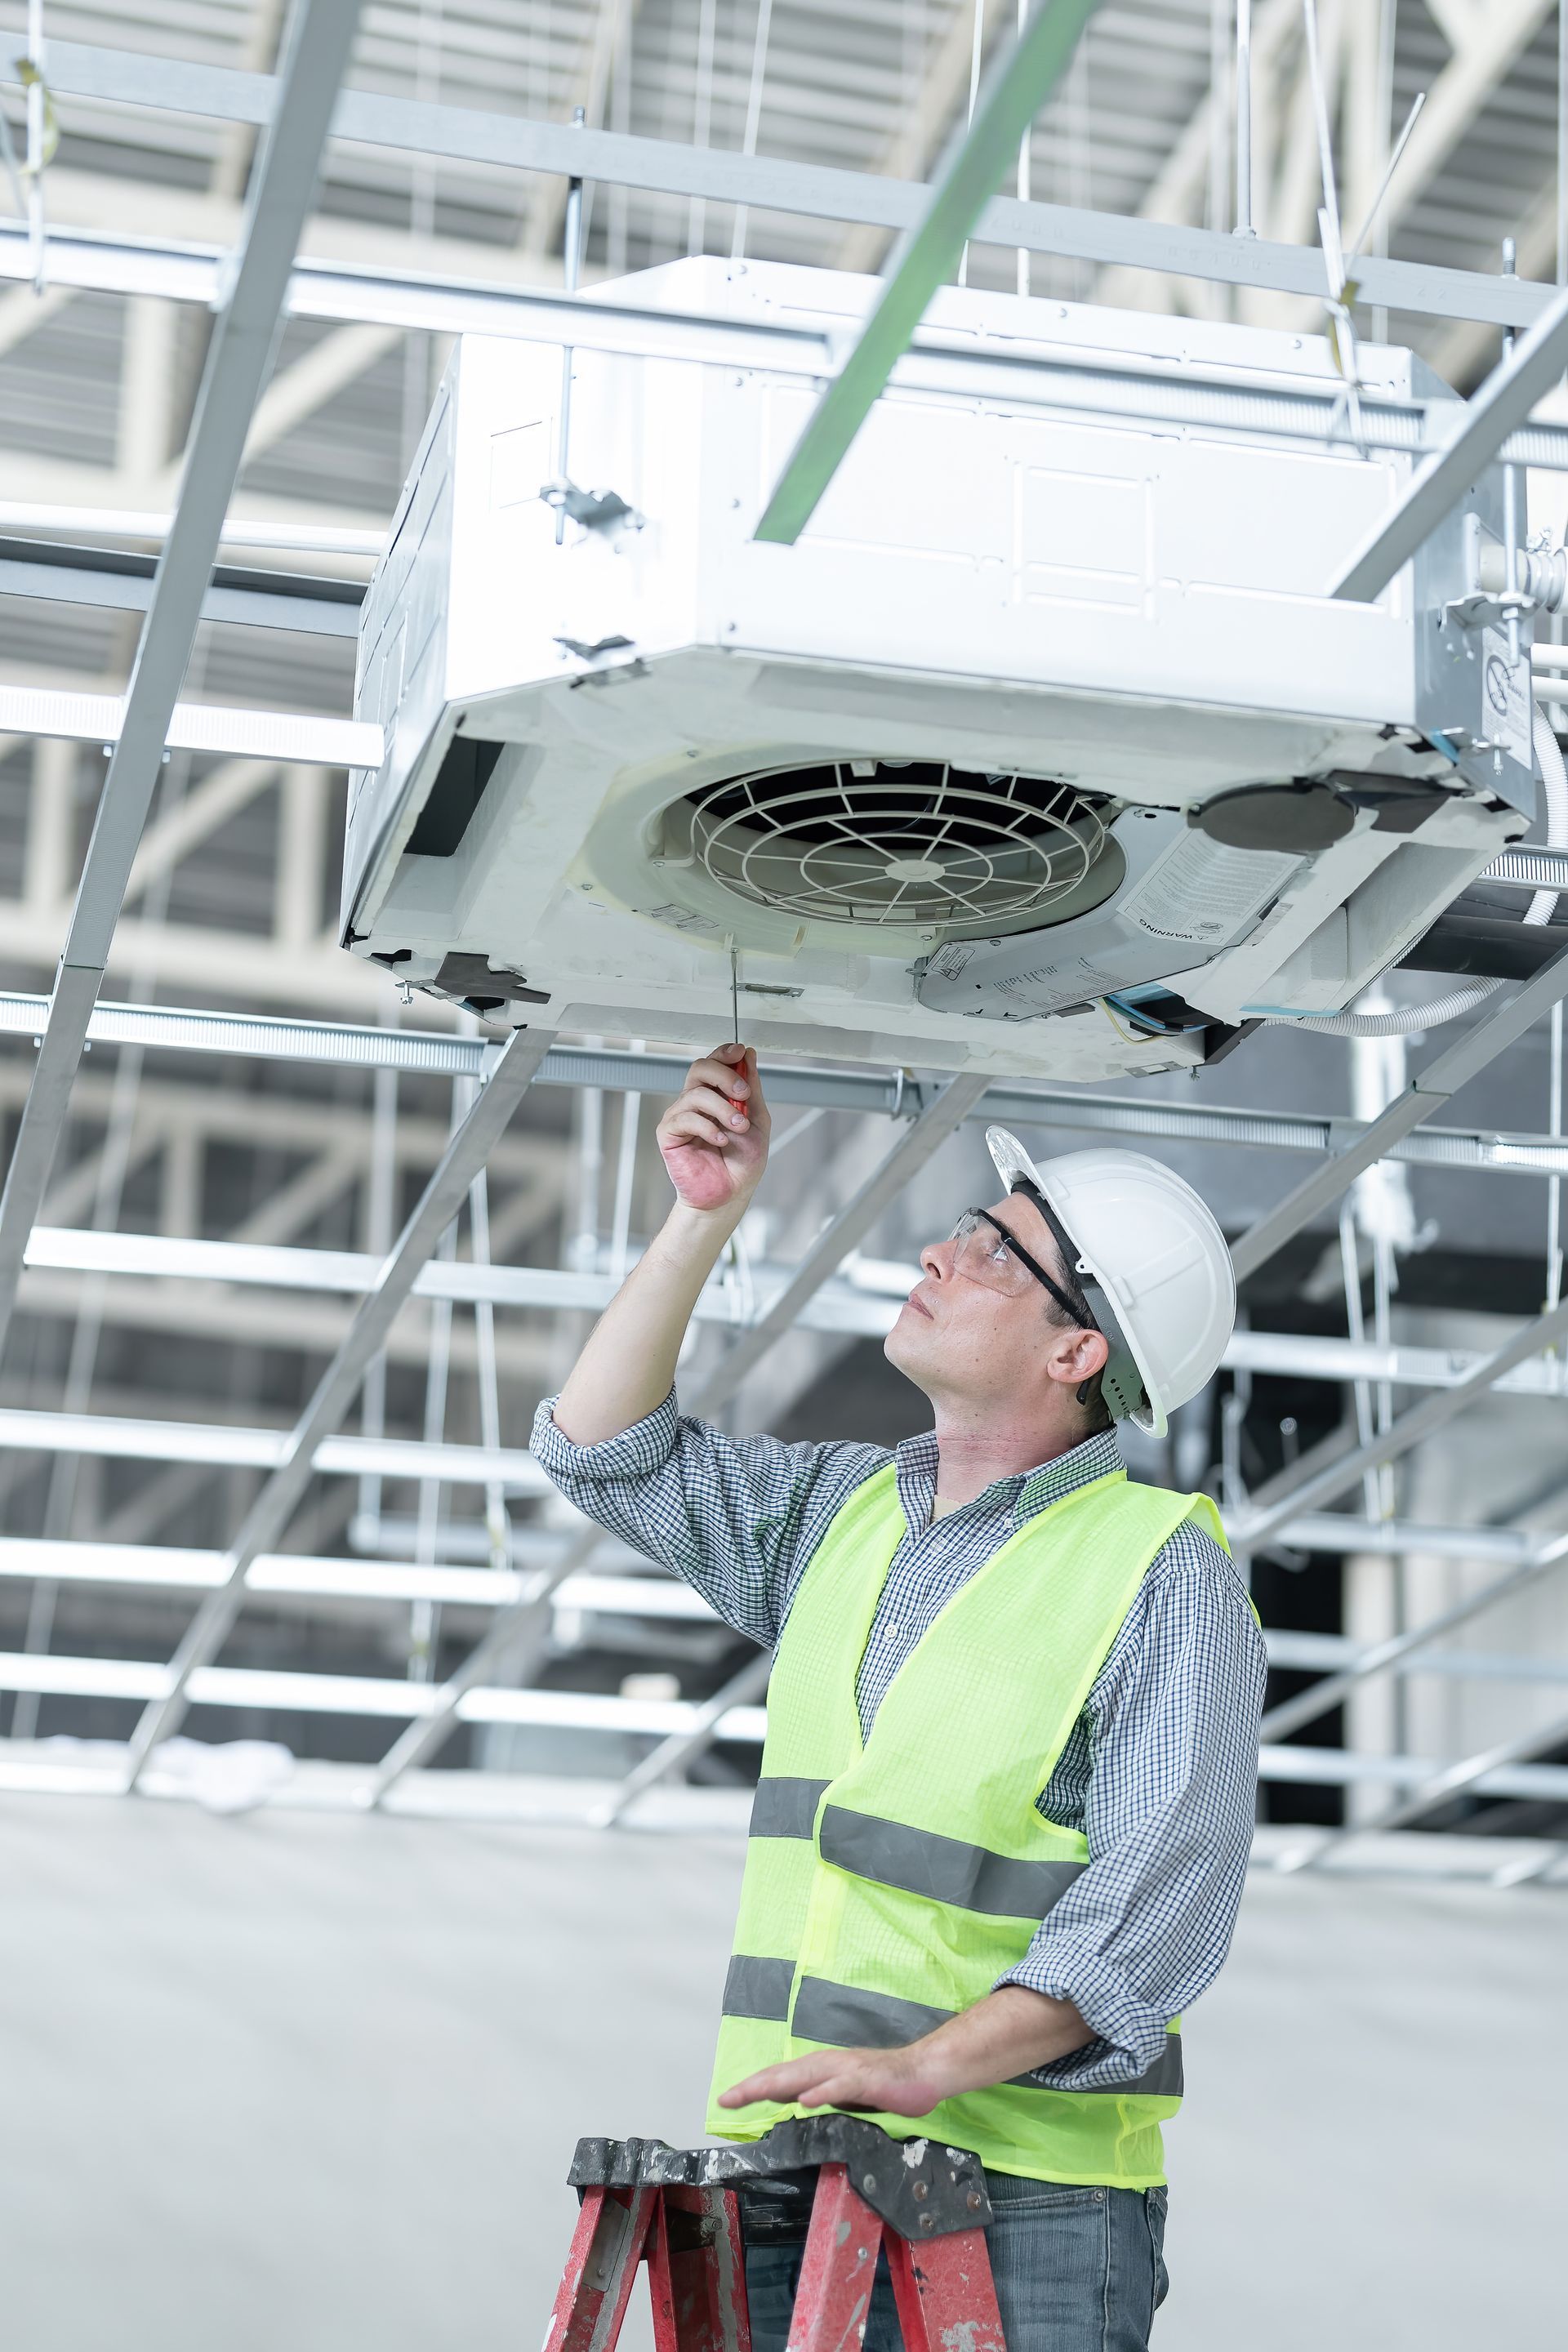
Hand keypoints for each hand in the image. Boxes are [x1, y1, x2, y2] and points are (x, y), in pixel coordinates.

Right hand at [656, 1044, 770, 1216]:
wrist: (730, 1194)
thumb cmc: (742, 1163)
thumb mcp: (757, 1120)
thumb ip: (751, 1089)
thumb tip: (749, 1055)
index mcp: (716, 1095)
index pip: (715, 1063)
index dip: (724, 1053)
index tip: (740, 1052)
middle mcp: (696, 1101)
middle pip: (700, 1068)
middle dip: (724, 1075)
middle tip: (742, 1093)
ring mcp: (680, 1116)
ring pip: (696, 1093)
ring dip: (722, 1108)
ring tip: (738, 1127)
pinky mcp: (669, 1133)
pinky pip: (685, 1117)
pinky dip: (707, 1126)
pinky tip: (720, 1140)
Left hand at [717, 2041, 947, 2119]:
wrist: (925, 2071)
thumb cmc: (885, 2084)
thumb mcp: (844, 2094)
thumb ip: (817, 2095)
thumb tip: (786, 2103)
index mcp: (822, 2070)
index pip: (781, 2078)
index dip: (753, 2087)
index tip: (726, 2099)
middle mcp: (829, 2065)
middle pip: (786, 2074)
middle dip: (754, 2086)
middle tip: (727, 2098)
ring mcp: (848, 2070)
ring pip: (807, 2075)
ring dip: (779, 2083)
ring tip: (754, 2093)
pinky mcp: (868, 2078)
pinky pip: (842, 2085)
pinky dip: (823, 2092)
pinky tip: (806, 2100)